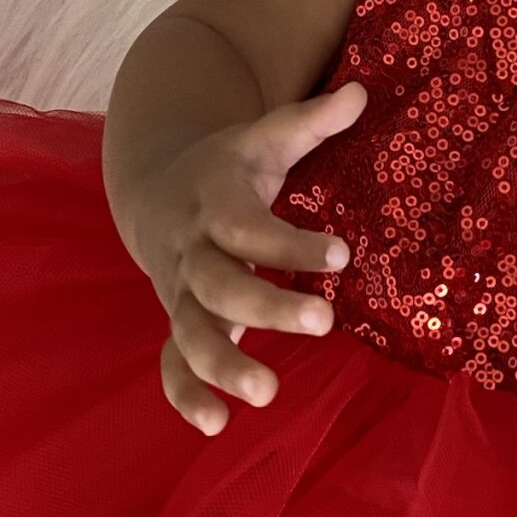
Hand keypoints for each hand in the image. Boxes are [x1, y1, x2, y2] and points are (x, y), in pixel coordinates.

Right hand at [133, 79, 366, 435]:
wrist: (155, 189)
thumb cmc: (227, 169)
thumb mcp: (262, 139)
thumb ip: (308, 122)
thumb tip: (361, 91)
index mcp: (214, 204)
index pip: (248, 225)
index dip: (290, 241)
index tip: (343, 253)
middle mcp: (192, 251)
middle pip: (219, 284)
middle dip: (267, 305)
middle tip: (324, 321)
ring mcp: (180, 293)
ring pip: (190, 332)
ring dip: (223, 364)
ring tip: (267, 395)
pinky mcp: (176, 322)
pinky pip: (170, 364)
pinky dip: (185, 395)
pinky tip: (216, 425)